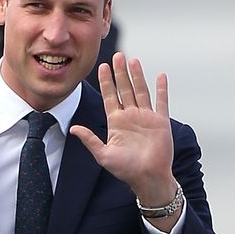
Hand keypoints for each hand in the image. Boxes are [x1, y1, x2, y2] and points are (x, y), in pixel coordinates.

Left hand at [70, 53, 175, 205]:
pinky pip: (161, 101)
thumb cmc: (126, 170)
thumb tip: (73, 128)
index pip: (110, 97)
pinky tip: (160, 75)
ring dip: (137, 76)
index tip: (101, 66)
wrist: (148, 178)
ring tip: (133, 60)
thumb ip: (90, 140)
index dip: (105, 82)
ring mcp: (146, 117)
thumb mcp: (103, 154)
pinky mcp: (160, 121)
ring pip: (140, 91)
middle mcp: (131, 117)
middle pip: (124, 89)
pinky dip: (161, 88)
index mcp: (116, 122)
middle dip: (120, 73)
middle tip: (117, 55)